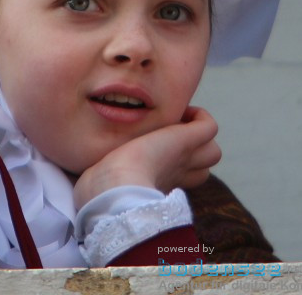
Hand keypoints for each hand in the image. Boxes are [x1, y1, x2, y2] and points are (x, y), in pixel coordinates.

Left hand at [72, 106, 220, 208]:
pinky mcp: (185, 141)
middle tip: (169, 136)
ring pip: (212, 151)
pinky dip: (200, 117)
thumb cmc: (101, 189)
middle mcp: (176, 173)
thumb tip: (89, 177)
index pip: (183, 178)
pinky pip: (210, 126)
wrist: (112, 187)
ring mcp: (183, 157)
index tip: (156, 153)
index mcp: (158, 183)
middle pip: (204, 167)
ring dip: (198, 136)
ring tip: (176, 125)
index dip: (176, 164)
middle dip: (192, 152)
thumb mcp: (104, 180)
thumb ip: (103, 177)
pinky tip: (181, 114)